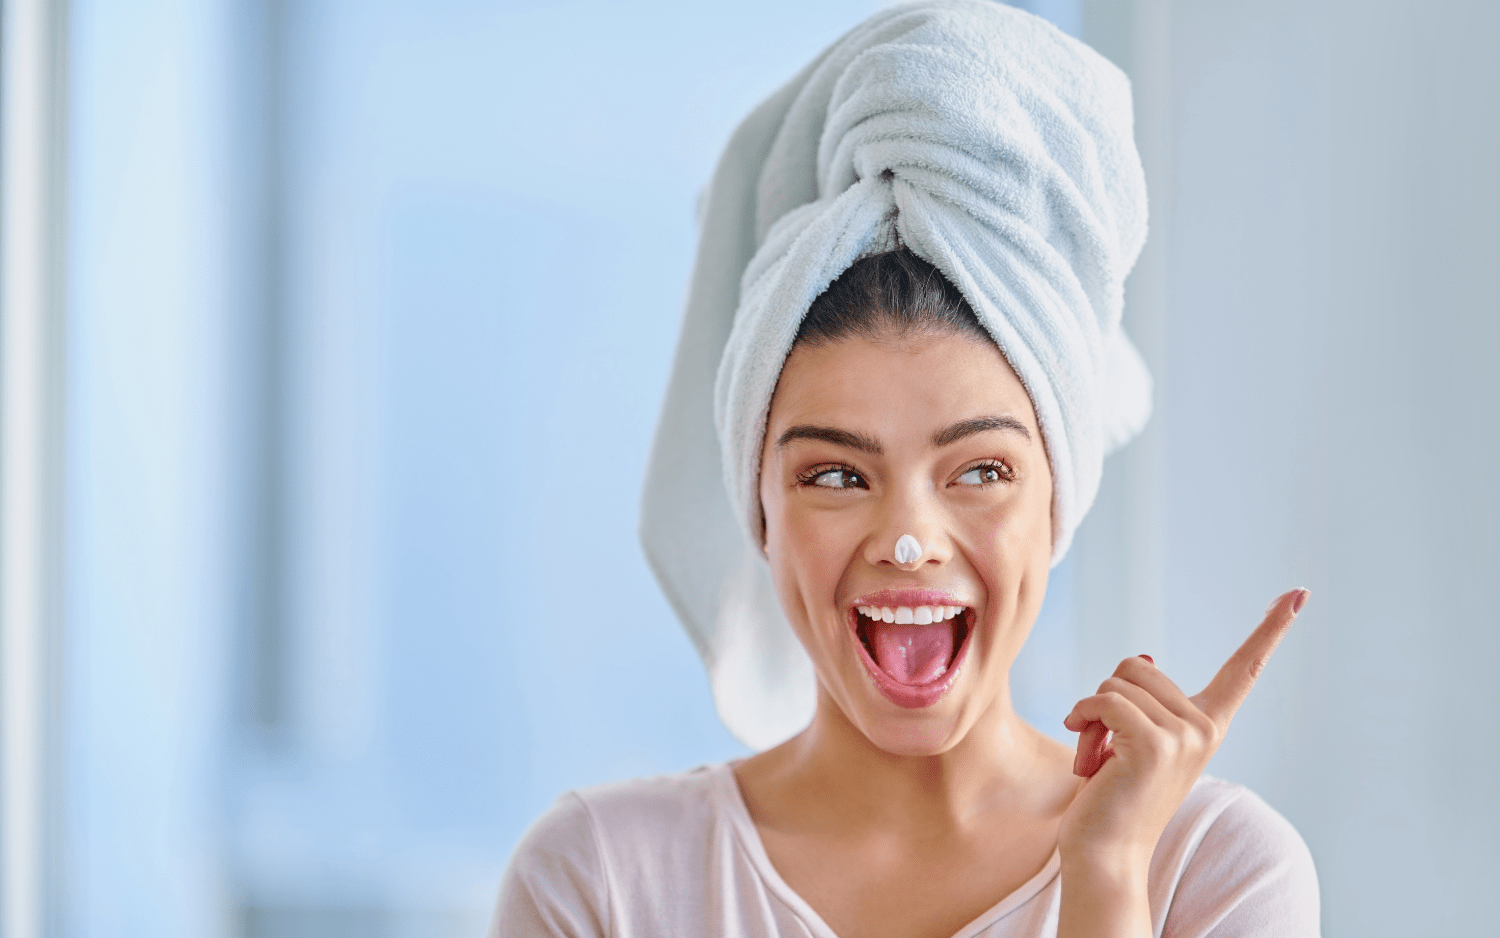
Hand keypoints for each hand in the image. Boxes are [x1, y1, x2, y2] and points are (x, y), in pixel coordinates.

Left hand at [1053, 588, 1308, 937]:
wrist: (1104, 853)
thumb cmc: (1111, 796)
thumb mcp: (1132, 739)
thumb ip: (1144, 701)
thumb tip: (1145, 658)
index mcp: (1207, 726)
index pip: (1243, 670)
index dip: (1269, 629)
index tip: (1298, 594)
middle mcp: (1205, 729)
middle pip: (1136, 666)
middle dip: (1106, 700)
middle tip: (1105, 747)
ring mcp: (1186, 737)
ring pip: (1116, 682)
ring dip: (1091, 715)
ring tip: (1098, 758)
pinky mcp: (1156, 744)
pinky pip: (1104, 701)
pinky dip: (1082, 719)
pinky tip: (1086, 756)